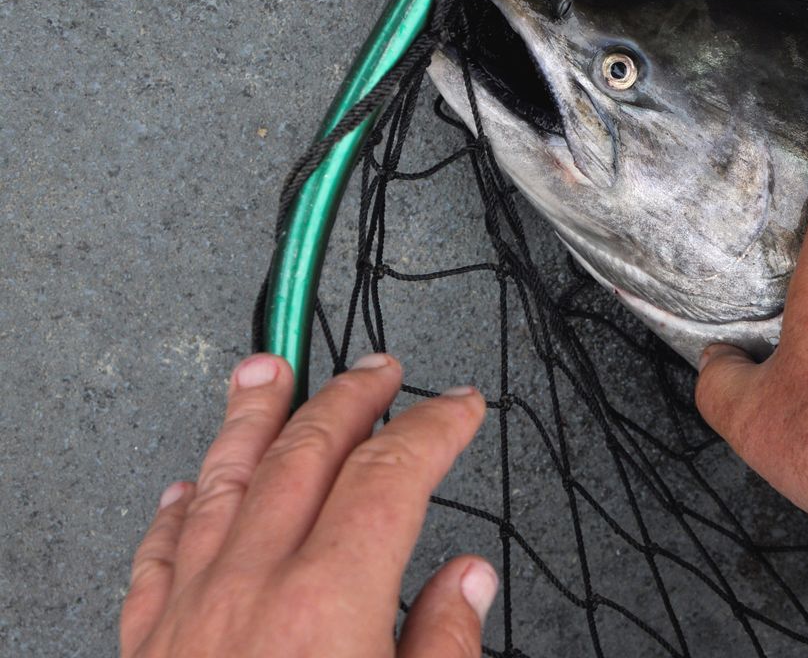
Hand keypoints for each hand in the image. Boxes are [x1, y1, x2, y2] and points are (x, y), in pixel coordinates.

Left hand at [120, 353, 493, 656]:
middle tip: (375, 370)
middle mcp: (253, 591)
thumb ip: (445, 642)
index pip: (391, 474)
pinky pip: (159, 556)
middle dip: (350, 398)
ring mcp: (191, 613)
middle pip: (305, 454)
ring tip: (266, 372)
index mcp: (329, 602)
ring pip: (224, 482)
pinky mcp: (147, 647)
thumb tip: (466, 583)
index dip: (434, 426)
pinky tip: (187, 488)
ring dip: (252, 417)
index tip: (457, 406)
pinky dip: (178, 510)